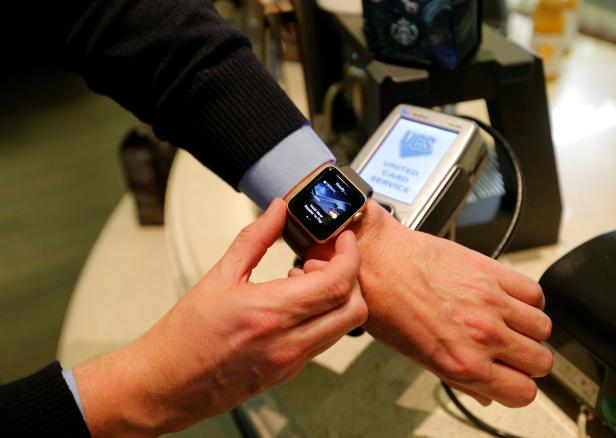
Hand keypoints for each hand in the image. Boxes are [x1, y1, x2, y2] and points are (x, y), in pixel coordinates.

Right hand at [74, 199, 366, 435]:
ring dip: (339, 298)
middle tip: (326, 260)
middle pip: (353, 309)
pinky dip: (324, 317)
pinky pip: (324, 341)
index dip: (349, 256)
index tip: (343, 241)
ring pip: (343, 327)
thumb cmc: (186, 335)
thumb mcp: (219, 276)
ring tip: (307, 280)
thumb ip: (255, 239)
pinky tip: (297, 303)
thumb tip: (277, 210)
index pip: (336, 283)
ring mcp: (290, 362)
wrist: (167, 383)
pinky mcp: (288, 373)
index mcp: (270, 312)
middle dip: (351, 278)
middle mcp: (287, 342)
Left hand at [307, 200, 552, 407]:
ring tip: (508, 322)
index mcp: (463, 363)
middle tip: (512, 350)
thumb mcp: (416, 356)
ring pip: (543, 328)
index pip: (523, 393)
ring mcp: (491, 302)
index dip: (519, 387)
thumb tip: (485, 394)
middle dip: (528, 361)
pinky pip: (534, 292)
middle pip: (541, 362)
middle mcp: (482, 335)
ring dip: (530, 329)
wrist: (377, 261)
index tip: (514, 377)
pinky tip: (508, 298)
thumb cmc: (387, 306)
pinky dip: (527, 299)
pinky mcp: (492, 272)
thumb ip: (458, 378)